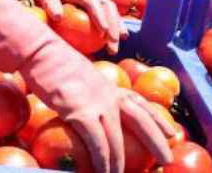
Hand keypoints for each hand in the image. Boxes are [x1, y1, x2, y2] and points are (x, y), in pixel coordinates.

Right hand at [0, 0, 173, 172]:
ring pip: (117, 140)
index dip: (157, 120)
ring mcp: (96, 103)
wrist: (39, 51)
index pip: (140, 103)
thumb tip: (86, 107)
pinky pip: (97, 144)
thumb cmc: (51, 62)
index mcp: (109, 84)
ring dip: (119, 162)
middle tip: (167, 158)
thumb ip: (88, 91)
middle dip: (156, 140)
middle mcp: (108, 93)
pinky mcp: (81, 113)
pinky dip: (102, 161)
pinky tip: (104, 172)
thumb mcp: (78, 75)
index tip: (172, 132)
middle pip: (140, 119)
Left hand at [34, 0, 126, 53]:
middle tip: (112, 48)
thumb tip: (58, 17)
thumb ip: (50, 3)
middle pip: (107, 7)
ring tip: (118, 44)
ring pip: (112, 9)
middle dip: (113, 27)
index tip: (104, 32)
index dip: (99, 17)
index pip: (92, 3)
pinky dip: (116, 22)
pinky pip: (110, 10)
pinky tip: (119, 36)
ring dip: (117, 26)